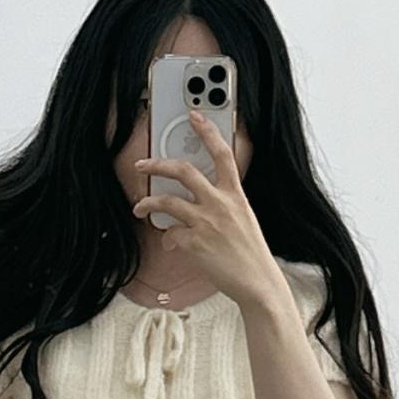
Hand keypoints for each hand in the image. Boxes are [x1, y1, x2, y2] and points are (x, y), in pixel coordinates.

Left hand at [132, 110, 284, 311]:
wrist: (258, 282)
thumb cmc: (251, 254)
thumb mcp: (243, 220)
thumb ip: (221, 208)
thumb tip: (195, 210)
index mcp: (235, 195)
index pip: (222, 154)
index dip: (208, 131)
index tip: (195, 116)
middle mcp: (220, 204)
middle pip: (183, 171)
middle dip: (157, 165)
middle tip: (142, 165)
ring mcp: (206, 222)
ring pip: (167, 201)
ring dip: (147, 203)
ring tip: (139, 208)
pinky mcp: (195, 243)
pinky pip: (171, 234)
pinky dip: (168, 239)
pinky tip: (172, 244)